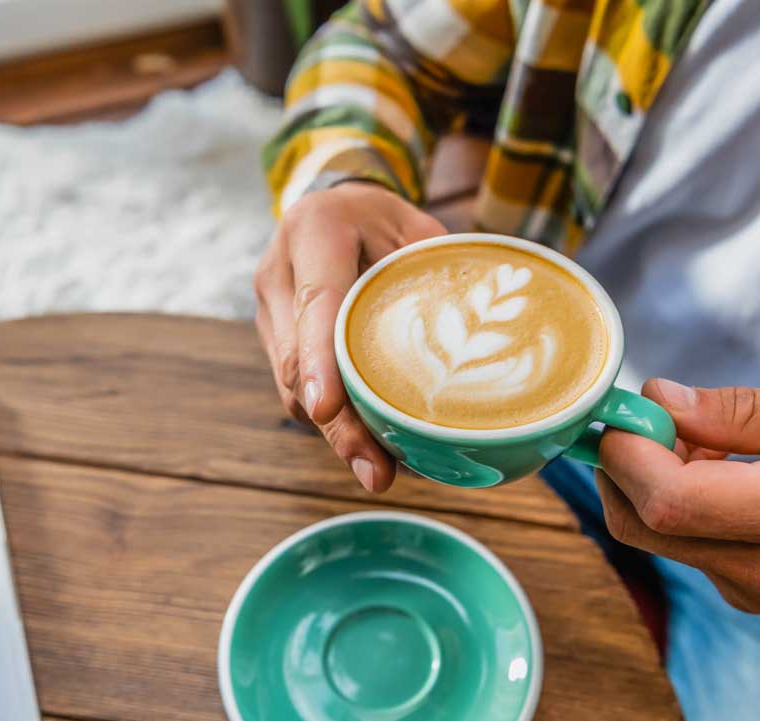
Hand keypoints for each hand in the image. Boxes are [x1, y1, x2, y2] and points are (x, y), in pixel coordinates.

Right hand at [254, 182, 445, 491]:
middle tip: (377, 472)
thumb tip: (489, 330)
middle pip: (299, 363)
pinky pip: (299, 390)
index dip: (321, 361)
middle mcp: (279, 275)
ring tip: (380, 471)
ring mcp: (271, 312)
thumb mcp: (415, 225)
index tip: (326, 409)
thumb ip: (437, 270)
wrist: (331, 209)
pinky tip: (371, 446)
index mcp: (314, 232)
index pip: (316, 302)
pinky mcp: (275, 342)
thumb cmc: (382, 218)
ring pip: (294, 387)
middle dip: (337, 425)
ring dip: (336, 433)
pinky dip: (335, 421)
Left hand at [596, 374, 759, 620]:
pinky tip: (718, 472)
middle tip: (647, 418)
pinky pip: (685, 549)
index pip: (674, 501)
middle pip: (644, 527)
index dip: (629, 452)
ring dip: (650, 483)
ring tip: (701, 440)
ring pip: (656, 539)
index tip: (625, 410)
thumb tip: (661, 400)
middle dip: (620, 466)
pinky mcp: (752, 598)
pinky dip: (678, 505)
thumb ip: (744, 409)